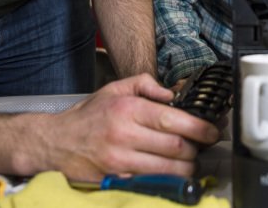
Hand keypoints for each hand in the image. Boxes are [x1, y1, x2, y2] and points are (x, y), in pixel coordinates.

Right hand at [45, 74, 219, 180]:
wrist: (54, 143)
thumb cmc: (88, 117)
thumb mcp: (114, 89)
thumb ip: (146, 84)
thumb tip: (173, 93)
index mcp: (128, 109)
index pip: (174, 121)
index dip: (200, 128)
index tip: (213, 131)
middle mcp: (124, 135)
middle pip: (176, 147)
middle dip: (196, 149)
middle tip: (202, 146)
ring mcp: (120, 160)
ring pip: (168, 169)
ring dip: (186, 168)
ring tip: (189, 161)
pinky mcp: (117, 179)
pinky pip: (152, 182)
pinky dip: (167, 179)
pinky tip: (171, 173)